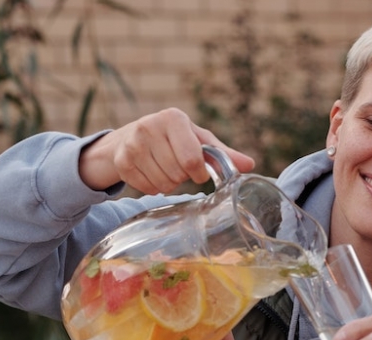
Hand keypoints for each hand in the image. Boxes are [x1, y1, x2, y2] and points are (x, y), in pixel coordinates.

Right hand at [79, 108, 254, 194]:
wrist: (130, 137)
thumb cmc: (173, 139)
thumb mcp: (198, 140)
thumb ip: (223, 154)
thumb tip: (249, 165)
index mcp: (173, 118)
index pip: (191, 159)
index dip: (198, 172)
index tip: (198, 172)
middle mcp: (149, 126)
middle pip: (177, 174)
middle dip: (182, 177)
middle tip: (178, 168)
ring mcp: (133, 144)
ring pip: (162, 184)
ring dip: (168, 184)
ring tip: (165, 170)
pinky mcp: (122, 161)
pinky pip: (146, 188)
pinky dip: (153, 188)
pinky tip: (151, 174)